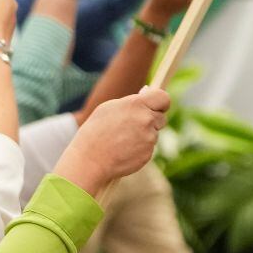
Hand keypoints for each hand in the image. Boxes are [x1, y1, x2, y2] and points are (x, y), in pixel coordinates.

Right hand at [52, 86, 169, 196]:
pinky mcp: (148, 153)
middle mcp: (146, 119)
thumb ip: (131, 101)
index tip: (157, 107)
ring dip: (143, 136)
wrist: (90, 160)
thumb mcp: (108, 109)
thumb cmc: (95, 131)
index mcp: (136, 104)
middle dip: (152, 121)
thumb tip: (147, 92)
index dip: (161, 102)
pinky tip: (123, 150)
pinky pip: (148, 148)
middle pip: (161, 118)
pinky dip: (139, 149)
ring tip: (121, 140)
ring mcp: (149, 138)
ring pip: (154, 134)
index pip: (163, 98)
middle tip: (133, 126)